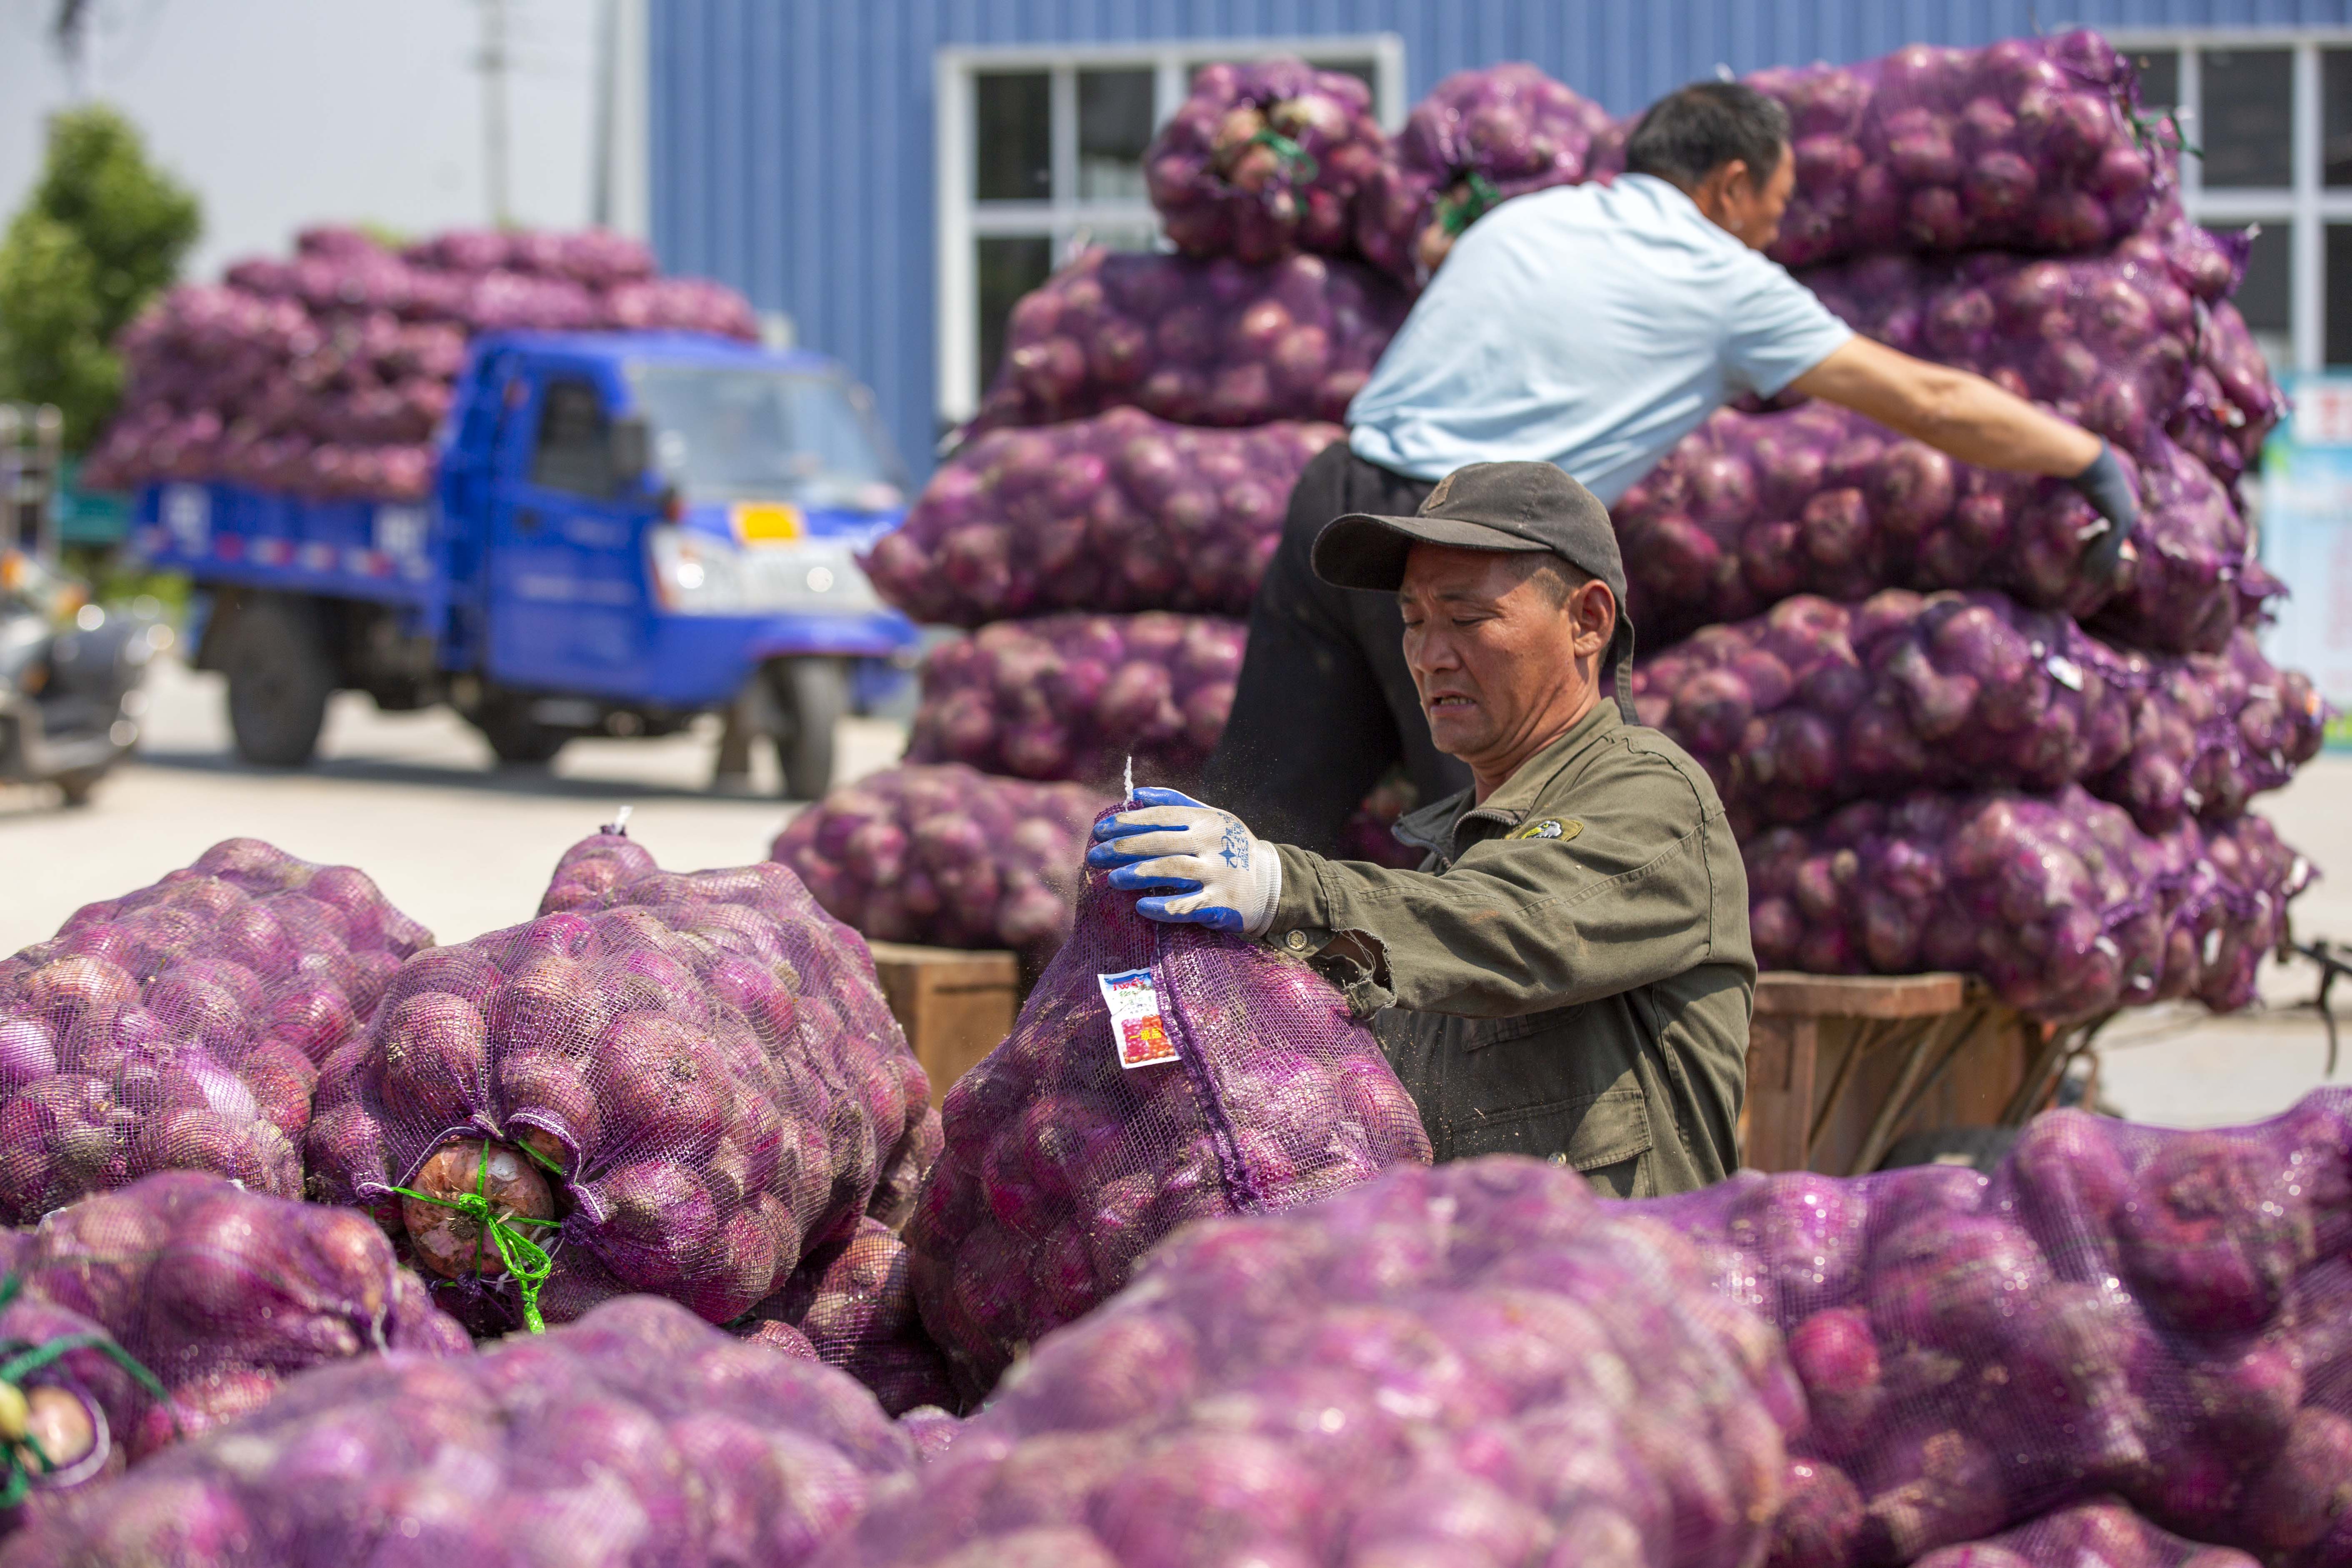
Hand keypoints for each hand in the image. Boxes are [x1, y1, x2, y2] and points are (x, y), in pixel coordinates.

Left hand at [1084, 787, 1282, 934]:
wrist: (1271, 883)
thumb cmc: (1230, 847)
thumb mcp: (1212, 817)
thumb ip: (1175, 803)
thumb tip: (1136, 794)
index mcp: (1206, 820)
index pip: (1161, 816)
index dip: (1128, 822)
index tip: (1101, 830)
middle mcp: (1212, 844)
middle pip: (1160, 842)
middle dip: (1123, 848)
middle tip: (1095, 855)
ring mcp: (1218, 874)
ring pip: (1172, 871)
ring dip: (1138, 874)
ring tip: (1112, 880)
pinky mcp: (1222, 904)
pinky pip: (1188, 906)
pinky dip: (1163, 907)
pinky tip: (1141, 907)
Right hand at [2068, 441, 2139, 587]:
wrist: (2091, 463)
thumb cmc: (2085, 470)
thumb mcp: (2087, 485)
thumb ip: (2087, 493)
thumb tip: (2078, 491)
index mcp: (2123, 506)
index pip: (2113, 534)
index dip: (2101, 550)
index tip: (2088, 560)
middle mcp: (2128, 513)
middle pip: (2115, 545)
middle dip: (2102, 563)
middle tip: (2091, 575)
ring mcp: (2126, 517)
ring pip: (2112, 549)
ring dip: (2099, 565)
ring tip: (2087, 577)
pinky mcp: (2118, 521)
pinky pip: (2107, 545)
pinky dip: (2096, 558)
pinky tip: (2085, 568)